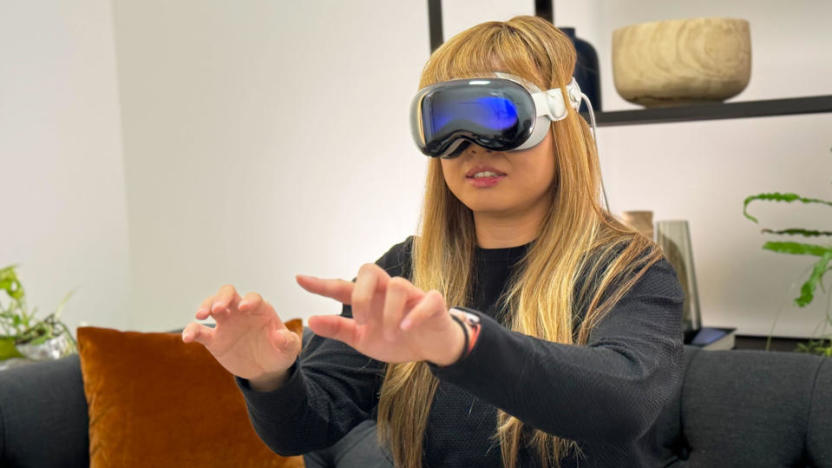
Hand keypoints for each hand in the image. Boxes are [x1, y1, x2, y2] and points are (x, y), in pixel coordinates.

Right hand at [182, 285, 300, 381]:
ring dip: (205, 306)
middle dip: (222, 298)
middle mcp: (240, 311)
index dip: (248, 301)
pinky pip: (199, 331)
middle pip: (228, 294)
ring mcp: (225, 323)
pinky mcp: (214, 339)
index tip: (244, 308)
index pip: (253, 298)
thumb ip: (287, 342)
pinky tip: (186, 338)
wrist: (266, 369)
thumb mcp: (289, 349)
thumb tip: (280, 335)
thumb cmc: (279, 352)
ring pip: (211, 306)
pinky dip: (191, 331)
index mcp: (260, 310)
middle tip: (218, 309)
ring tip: (200, 316)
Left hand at [296, 264, 465, 365]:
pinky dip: (415, 314)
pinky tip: (406, 329)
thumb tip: (310, 320)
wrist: (432, 349)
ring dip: (389, 313)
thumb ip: (339, 329)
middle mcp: (388, 291)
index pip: (342, 286)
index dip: (321, 284)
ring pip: (398, 285)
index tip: (299, 279)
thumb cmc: (396, 338)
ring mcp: (412, 295)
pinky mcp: (434, 303)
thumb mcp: (363, 339)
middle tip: (361, 321)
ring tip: (390, 335)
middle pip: (370, 271)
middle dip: (360, 295)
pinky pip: (426, 300)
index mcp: (369, 299)